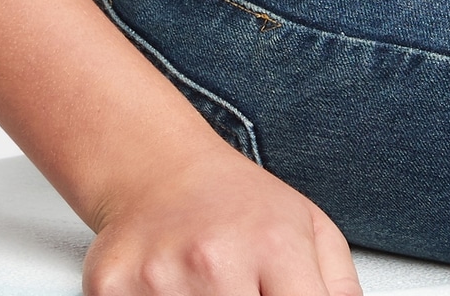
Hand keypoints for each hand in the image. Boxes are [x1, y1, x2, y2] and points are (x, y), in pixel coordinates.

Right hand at [82, 131, 362, 295]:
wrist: (157, 166)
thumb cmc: (239, 205)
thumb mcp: (310, 230)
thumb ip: (339, 291)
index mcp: (274, 245)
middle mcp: (216, 259)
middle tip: (242, 292)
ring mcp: (160, 278)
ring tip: (206, 290)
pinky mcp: (110, 289)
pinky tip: (169, 291)